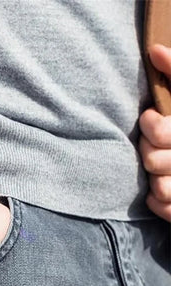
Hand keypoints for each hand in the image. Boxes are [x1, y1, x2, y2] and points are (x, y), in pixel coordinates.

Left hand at [139, 44, 170, 221]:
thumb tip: (154, 50)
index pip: (162, 134)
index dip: (151, 126)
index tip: (149, 118)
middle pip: (155, 162)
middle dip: (147, 151)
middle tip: (149, 144)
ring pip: (161, 189)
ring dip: (154, 178)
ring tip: (157, 168)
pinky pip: (165, 209)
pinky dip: (157, 201)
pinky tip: (158, 188)